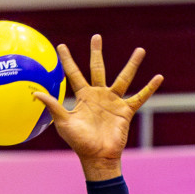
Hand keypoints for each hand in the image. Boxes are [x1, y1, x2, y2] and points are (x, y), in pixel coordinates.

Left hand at [36, 36, 162, 180]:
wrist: (97, 157)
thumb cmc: (79, 142)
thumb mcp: (64, 123)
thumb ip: (53, 106)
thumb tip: (35, 93)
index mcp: (83, 96)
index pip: (73, 74)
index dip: (67, 60)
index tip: (61, 46)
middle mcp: (98, 95)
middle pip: (98, 68)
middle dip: (96, 52)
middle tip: (96, 36)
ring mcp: (113, 101)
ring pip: (124, 78)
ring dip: (132, 64)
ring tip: (140, 50)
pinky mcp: (126, 110)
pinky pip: (140, 97)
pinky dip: (149, 88)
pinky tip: (159, 77)